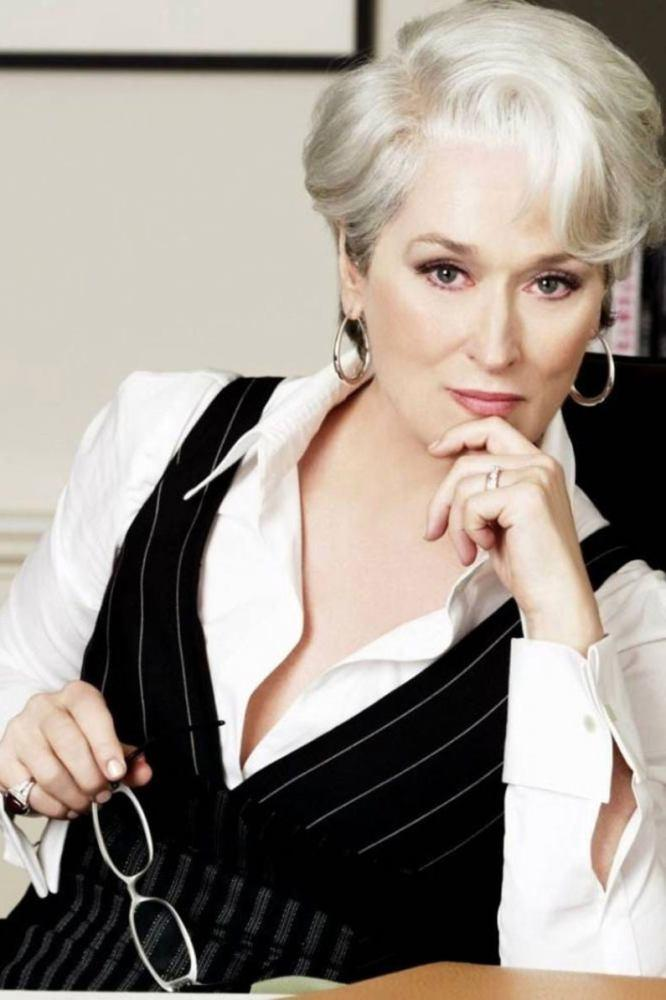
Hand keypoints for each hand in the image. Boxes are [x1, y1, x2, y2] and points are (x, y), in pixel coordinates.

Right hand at [0, 680, 151, 819]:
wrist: (38, 733)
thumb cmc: (78, 735)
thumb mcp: (106, 739)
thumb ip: (128, 757)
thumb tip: (143, 773)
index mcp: (75, 695)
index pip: (90, 712)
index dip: (105, 745)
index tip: (116, 773)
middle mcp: (44, 707)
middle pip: (69, 745)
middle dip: (90, 778)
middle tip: (103, 795)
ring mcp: (20, 732)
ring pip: (49, 773)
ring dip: (73, 797)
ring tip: (86, 803)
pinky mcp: (4, 759)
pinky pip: (29, 792)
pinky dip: (52, 807)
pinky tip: (65, 805)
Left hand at [424, 414, 596, 625]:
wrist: (556, 597)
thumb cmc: (528, 564)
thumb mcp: (500, 517)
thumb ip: (484, 488)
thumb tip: (443, 464)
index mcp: (539, 465)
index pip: (493, 428)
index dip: (459, 435)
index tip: (435, 451)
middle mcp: (541, 464)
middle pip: (467, 461)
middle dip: (442, 499)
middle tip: (434, 531)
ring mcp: (536, 477)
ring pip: (464, 484)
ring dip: (456, 523)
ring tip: (468, 550)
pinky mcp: (527, 495)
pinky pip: (472, 504)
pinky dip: (469, 530)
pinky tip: (486, 548)